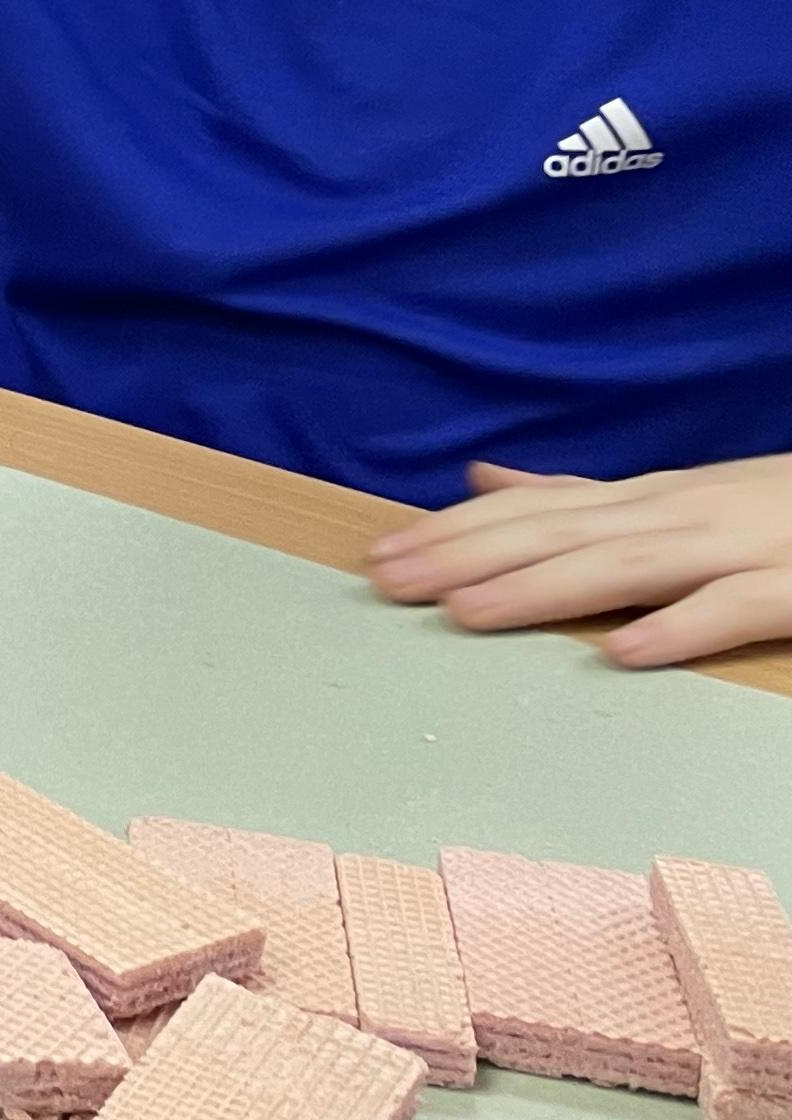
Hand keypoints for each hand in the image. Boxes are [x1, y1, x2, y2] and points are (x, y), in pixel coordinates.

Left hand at [368, 452, 791, 667]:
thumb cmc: (773, 506)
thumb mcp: (667, 494)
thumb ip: (578, 494)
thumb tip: (480, 477)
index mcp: (646, 501)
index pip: (533, 513)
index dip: (454, 533)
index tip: (377, 556)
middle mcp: (679, 516)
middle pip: (560, 535)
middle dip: (467, 558)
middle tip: (387, 584)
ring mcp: (739, 549)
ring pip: (627, 567)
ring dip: (542, 589)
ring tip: (467, 614)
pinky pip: (736, 608)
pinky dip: (680, 626)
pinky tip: (623, 652)